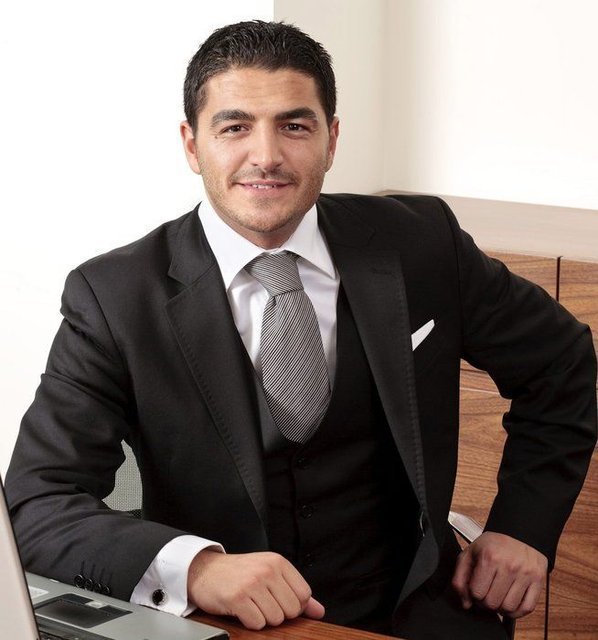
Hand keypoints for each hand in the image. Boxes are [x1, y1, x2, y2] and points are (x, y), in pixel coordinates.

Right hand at [187, 550, 324, 629]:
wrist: (205, 570)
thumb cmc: (239, 573)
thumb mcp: (269, 574)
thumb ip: (296, 591)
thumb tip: (319, 611)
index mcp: (278, 562)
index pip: (304, 595)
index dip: (293, 604)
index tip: (278, 600)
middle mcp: (267, 570)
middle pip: (291, 610)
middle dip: (278, 613)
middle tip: (261, 602)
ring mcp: (252, 583)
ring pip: (275, 619)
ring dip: (263, 618)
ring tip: (251, 604)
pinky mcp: (238, 598)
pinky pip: (257, 624)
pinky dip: (250, 622)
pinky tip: (242, 610)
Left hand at [452, 532, 546, 618]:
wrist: (519, 533)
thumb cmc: (494, 544)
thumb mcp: (470, 553)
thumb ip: (460, 577)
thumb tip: (465, 603)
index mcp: (489, 558)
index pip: (476, 593)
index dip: (473, 595)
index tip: (476, 589)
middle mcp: (508, 566)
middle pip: (492, 603)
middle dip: (486, 602)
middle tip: (487, 594)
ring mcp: (525, 574)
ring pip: (509, 608)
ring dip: (501, 608)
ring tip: (498, 597)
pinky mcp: (538, 580)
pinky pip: (527, 608)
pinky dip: (517, 612)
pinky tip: (510, 603)